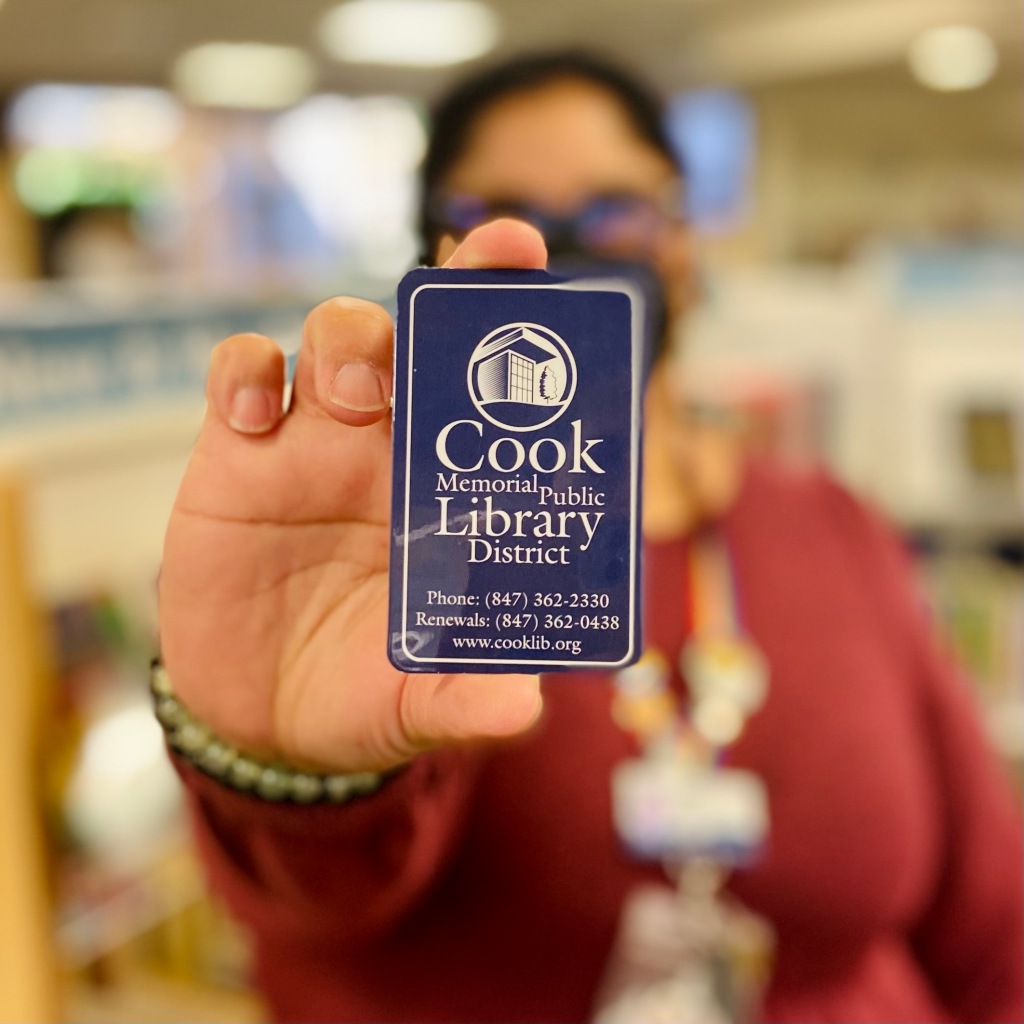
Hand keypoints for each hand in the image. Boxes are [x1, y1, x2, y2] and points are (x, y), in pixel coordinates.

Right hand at [159, 221, 546, 772]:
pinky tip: (253, 418)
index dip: (507, 315)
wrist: (265, 719)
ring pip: (333, 336)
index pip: (488, 384)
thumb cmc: (365, 692)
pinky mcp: (235, 458)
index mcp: (451, 488)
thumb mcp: (421, 702)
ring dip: (349, 340)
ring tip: (355, 395)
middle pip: (417, 332)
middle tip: (459, 289)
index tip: (528, 258)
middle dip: (441, 294)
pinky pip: (239, 375)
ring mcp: (312, 444)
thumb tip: (525, 707)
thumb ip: (469, 699)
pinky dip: (246, 374)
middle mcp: (390, 449)